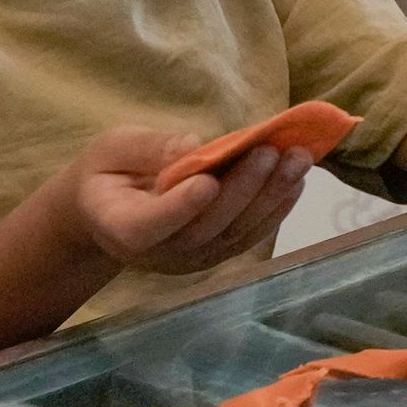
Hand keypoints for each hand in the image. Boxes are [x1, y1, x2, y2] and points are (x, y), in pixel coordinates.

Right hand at [63, 126, 308, 275]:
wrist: (112, 210)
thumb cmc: (108, 174)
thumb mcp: (110, 150)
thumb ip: (145, 149)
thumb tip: (190, 147)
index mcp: (120, 227)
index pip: (149, 226)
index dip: (180, 207)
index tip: (207, 181)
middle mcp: (160, 252)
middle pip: (206, 228)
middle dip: (243, 188)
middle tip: (270, 151)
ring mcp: (194, 258)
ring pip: (237, 232)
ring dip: (272, 195)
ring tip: (298, 158)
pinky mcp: (219, 253)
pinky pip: (252, 234)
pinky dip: (277, 207)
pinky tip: (298, 178)